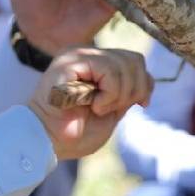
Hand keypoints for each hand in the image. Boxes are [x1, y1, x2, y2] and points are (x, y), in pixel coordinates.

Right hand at [28, 47, 151, 160]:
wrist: (47, 142)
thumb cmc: (74, 133)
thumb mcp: (111, 111)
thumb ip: (127, 92)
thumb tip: (147, 81)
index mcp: (95, 63)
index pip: (134, 61)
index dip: (143, 84)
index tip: (139, 104)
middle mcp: (86, 53)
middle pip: (134, 60)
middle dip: (133, 91)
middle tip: (109, 109)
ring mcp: (77, 54)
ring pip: (124, 65)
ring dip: (118, 95)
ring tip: (98, 108)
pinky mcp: (71, 61)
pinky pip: (109, 70)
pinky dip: (109, 93)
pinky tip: (93, 104)